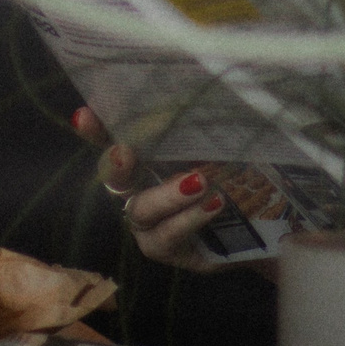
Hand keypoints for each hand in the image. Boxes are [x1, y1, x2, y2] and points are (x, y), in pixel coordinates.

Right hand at [71, 107, 228, 271]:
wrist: (261, 226)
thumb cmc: (237, 176)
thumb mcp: (223, 146)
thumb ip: (206, 129)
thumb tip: (211, 96)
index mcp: (148, 155)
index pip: (115, 137)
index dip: (97, 129)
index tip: (83, 116)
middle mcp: (138, 188)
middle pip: (115, 176)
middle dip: (116, 163)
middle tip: (124, 152)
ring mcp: (146, 223)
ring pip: (141, 208)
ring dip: (168, 194)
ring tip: (200, 181)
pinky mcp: (162, 249)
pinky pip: (167, 235)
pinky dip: (190, 217)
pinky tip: (214, 204)